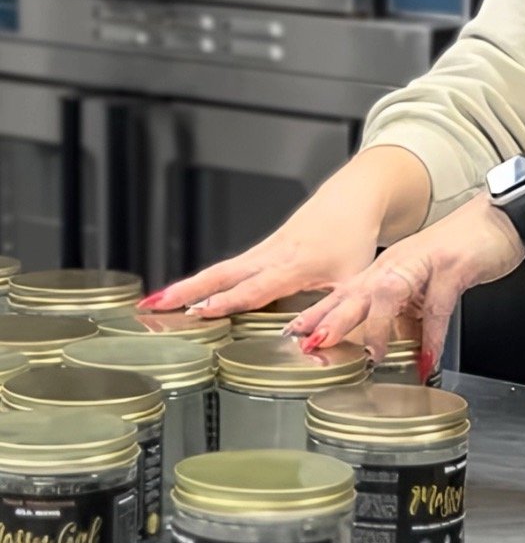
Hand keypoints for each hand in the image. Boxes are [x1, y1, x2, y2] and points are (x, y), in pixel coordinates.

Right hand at [140, 146, 429, 317]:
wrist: (355, 197)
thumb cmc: (355, 238)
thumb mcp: (354, 280)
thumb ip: (337, 313)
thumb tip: (317, 345)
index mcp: (294, 265)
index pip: (254, 287)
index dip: (227, 301)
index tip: (198, 312)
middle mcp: (273, 255)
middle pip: (222, 274)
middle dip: (186, 291)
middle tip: (152, 305)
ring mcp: (265, 249)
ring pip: (220, 269)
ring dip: (186, 286)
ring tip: (151, 304)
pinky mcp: (264, 247)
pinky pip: (230, 266)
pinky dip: (204, 279)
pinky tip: (184, 295)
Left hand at [284, 193, 524, 374]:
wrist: (499, 220)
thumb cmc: (462, 251)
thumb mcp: (424, 285)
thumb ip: (405, 312)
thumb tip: (388, 346)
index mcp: (387, 268)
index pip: (345, 292)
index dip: (318, 313)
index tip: (292, 334)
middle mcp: (398, 263)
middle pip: (356, 291)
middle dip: (331, 318)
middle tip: (310, 343)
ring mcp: (423, 262)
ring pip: (389, 292)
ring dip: (377, 325)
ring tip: (372, 358)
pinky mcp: (451, 266)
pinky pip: (438, 305)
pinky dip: (432, 336)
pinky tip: (429, 359)